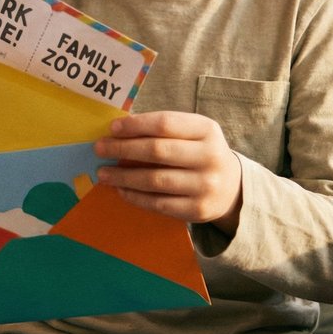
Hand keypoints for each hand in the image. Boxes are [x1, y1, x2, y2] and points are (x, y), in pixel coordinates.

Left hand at [94, 111, 243, 232]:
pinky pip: (159, 203)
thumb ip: (164, 129)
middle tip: (99, 148)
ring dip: (123, 176)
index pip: (165, 123)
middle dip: (123, 149)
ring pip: (155, 180)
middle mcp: (210, 156)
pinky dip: (135, 197)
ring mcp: (205, 185)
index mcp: (207, 130)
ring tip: (103, 173)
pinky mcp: (197, 210)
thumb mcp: (193, 133)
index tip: (112, 128)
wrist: (233, 188)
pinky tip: (121, 190)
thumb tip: (119, 130)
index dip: (136, 125)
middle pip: (157, 151)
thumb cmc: (201, 153)